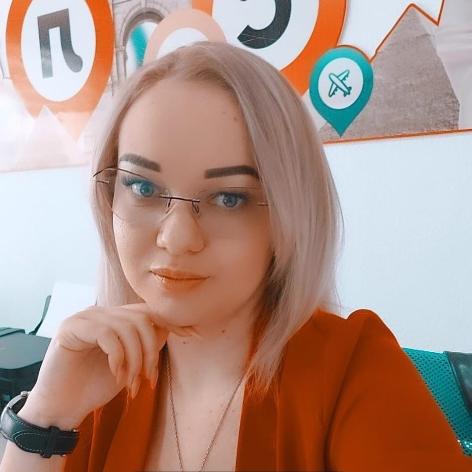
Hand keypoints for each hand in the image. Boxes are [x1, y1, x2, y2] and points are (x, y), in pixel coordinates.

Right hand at [22, 303, 197, 426]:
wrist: (63, 407)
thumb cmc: (96, 385)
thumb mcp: (131, 362)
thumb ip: (148, 342)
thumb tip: (175, 328)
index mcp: (116, 317)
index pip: (149, 311)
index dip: (173, 322)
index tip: (195, 334)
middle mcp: (102, 312)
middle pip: (142, 318)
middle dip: (151, 350)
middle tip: (149, 378)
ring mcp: (86, 317)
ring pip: (128, 327)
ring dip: (135, 360)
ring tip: (131, 384)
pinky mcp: (71, 328)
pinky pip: (107, 334)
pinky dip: (118, 357)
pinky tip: (116, 375)